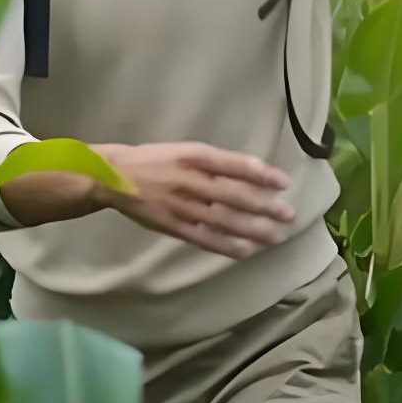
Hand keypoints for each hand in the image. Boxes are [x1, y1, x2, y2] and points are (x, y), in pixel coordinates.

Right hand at [92, 142, 295, 258]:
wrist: (113, 177)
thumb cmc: (154, 160)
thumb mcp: (183, 150)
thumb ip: (212, 162)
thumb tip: (248, 174)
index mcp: (194, 155)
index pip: (234, 164)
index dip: (261, 174)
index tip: (283, 183)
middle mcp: (190, 179)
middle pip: (233, 195)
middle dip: (264, 206)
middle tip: (288, 215)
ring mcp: (181, 205)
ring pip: (222, 219)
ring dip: (251, 230)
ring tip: (274, 237)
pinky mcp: (172, 225)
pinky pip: (203, 238)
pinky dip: (225, 246)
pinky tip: (244, 251)